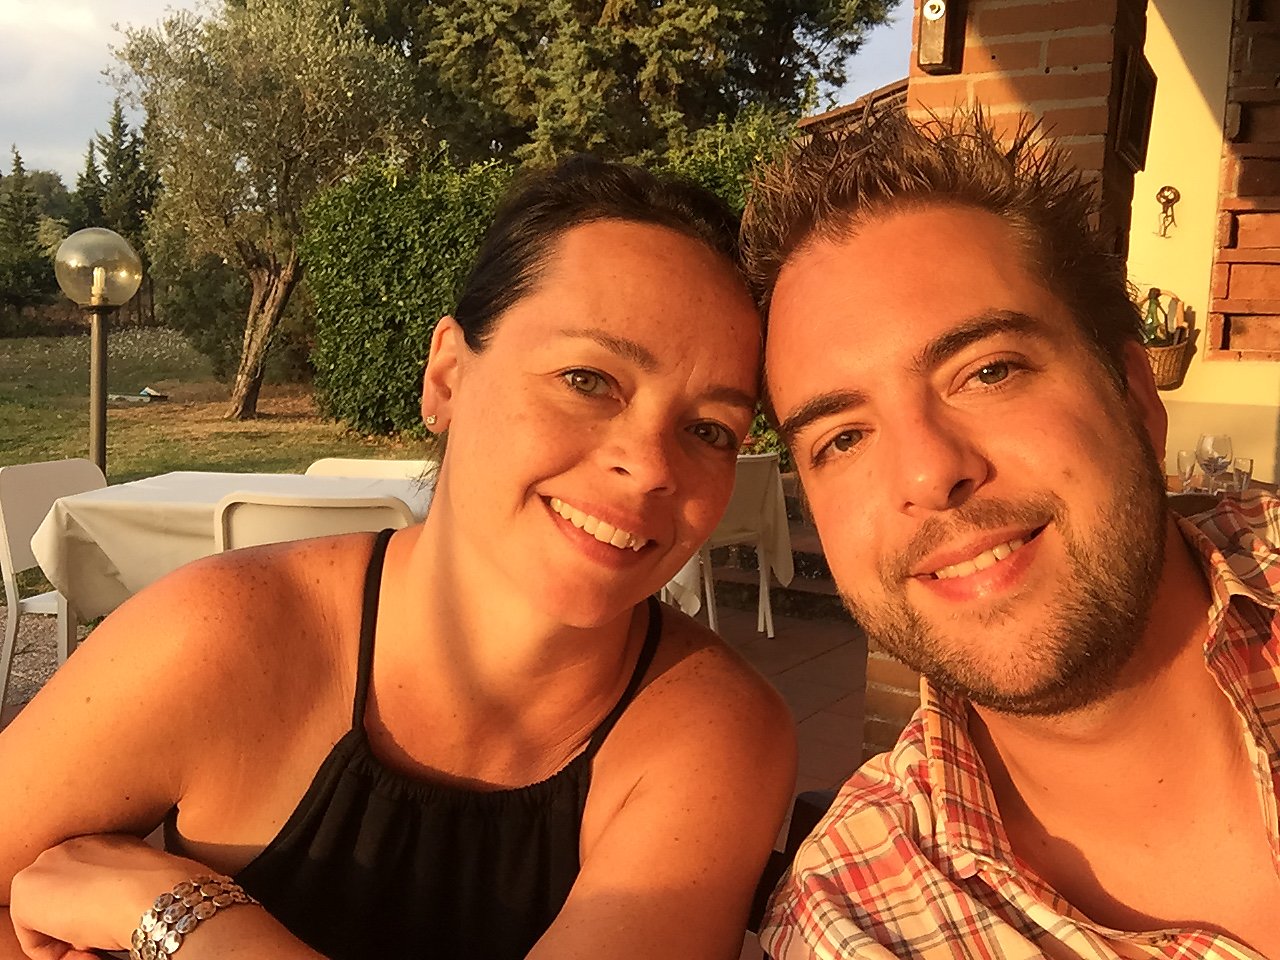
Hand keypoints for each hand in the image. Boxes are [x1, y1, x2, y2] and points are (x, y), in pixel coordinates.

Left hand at [9, 834, 209, 959]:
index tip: (115, 928)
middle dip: (79, 926)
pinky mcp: (26, 891)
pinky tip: (88, 949)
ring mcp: (45, 865)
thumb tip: (124, 905)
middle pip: (63, 900)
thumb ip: (128, 881)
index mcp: (103, 839)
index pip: (87, 883)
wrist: (156, 892)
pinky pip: (33, 939)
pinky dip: (57, 955)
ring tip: (99, 946)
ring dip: (71, 940)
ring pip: (48, 919)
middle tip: (104, 940)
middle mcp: (71, 846)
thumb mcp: (150, 878)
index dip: (99, 913)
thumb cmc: (167, 889)